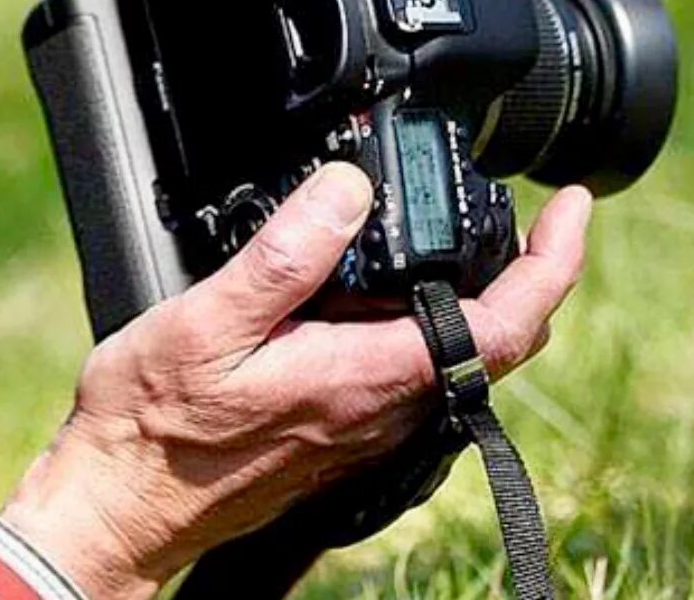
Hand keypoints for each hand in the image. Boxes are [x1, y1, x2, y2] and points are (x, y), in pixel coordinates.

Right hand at [0, 164, 592, 599]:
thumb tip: (350, 188)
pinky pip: (409, 370)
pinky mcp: (332, 430)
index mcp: (365, 377)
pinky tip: (385, 288)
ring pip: (455, 358)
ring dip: (479, 296)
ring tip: (470, 232)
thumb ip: (285, 255)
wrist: (119, 505)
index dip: (554, 264)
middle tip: (535, 209)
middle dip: (531, 273)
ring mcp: (359, 426)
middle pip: (496, 344)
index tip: (573, 206)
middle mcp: (379, 409)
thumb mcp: (208, 320)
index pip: (504, 327)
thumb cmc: (152, 424)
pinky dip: (428, 321)